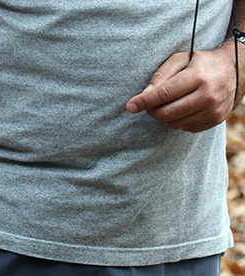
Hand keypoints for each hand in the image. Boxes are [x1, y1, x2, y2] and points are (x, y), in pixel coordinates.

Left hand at [126, 42, 243, 132]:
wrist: (235, 71)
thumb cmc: (200, 63)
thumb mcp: (180, 59)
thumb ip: (161, 75)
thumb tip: (144, 95)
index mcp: (198, 76)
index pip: (164, 94)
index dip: (144, 101)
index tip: (130, 106)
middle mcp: (208, 95)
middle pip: (167, 112)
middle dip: (152, 110)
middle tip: (149, 104)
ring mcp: (214, 110)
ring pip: (175, 123)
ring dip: (165, 115)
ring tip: (169, 103)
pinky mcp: (216, 120)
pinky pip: (186, 128)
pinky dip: (178, 120)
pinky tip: (183, 108)